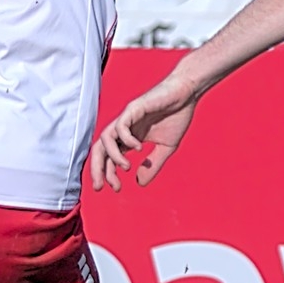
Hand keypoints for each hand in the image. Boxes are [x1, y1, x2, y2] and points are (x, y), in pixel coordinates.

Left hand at [88, 76, 198, 190]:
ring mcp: (127, 118)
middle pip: (99, 149)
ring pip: (105, 138)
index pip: (108, 158)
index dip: (107, 174)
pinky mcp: (134, 108)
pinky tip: (138, 148)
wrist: (187, 93)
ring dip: (113, 157)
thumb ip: (152, 165)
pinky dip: (126, 139)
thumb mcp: (166, 148)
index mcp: (129, 138)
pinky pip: (121, 125)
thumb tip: (139, 183)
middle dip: (97, 169)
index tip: (116, 189)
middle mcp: (124, 129)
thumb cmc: (176, 116)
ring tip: (126, 167)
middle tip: (99, 187)